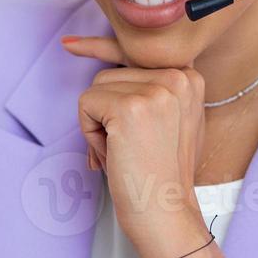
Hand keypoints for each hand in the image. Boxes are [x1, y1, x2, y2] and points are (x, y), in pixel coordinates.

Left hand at [60, 35, 211, 257]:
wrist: (165, 212)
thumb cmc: (161, 173)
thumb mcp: (171, 120)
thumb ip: (154, 90)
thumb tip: (112, 58)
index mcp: (189, 77)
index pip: (133, 52)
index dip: (100, 49)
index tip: (68, 45)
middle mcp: (177, 77)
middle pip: (110, 73)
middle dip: (108, 112)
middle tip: (128, 147)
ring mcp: (155, 91)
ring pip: (95, 88)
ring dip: (98, 124)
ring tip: (124, 151)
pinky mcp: (128, 107)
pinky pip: (85, 104)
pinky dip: (89, 133)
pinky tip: (113, 154)